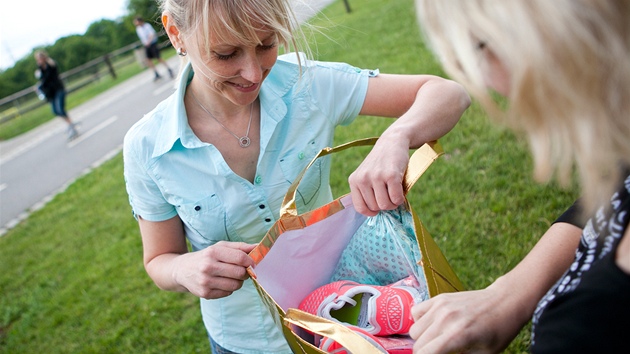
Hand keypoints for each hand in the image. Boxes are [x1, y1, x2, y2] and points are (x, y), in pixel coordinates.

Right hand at [173, 241, 255, 298]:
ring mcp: (205, 282)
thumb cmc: (207, 257)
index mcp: (213, 252)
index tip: (252, 263)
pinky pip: (228, 293)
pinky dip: (229, 289)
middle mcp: (208, 266)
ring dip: (238, 282)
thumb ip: (240, 247)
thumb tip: (259, 247)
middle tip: (242, 270)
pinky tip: (221, 283)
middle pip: (240, 273)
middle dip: (245, 272)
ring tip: (231, 277)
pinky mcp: (205, 294)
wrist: (182, 270)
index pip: (240, 258)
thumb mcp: (220, 247)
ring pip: (235, 285)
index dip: (251, 262)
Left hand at [348, 139, 409, 215]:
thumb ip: (367, 192)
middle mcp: (362, 179)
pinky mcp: (391, 175)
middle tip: (390, 195)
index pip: (360, 207)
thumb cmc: (381, 163)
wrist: (392, 141)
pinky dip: (400, 199)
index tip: (378, 208)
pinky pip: (396, 198)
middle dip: (385, 205)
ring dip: (393, 203)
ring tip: (395, 193)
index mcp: (354, 180)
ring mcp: (376, 176)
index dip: (371, 212)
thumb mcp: (367, 175)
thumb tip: (375, 213)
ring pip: (384, 205)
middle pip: (374, 208)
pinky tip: (401, 191)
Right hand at [410, 287, 527, 353]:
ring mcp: (441, 306)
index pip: (425, 353)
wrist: (505, 302)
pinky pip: (416, 312)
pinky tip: (433, 325)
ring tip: (436, 340)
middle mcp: (446, 319)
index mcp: (458, 335)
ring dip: (422, 339)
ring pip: (414, 330)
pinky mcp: (440, 298)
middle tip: (439, 352)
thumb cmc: (498, 331)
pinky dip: (420, 322)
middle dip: (424, 353)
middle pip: (418, 344)